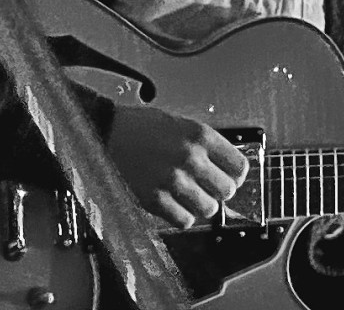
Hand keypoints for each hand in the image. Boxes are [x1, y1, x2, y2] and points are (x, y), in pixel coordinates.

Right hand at [106, 105, 249, 228]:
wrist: (104, 132)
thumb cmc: (139, 126)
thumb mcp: (179, 123)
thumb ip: (204, 144)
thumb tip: (227, 167)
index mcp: (199, 135)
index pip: (239, 166)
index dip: (237, 175)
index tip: (232, 177)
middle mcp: (189, 157)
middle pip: (227, 190)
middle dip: (219, 191)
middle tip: (208, 187)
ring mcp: (172, 180)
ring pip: (209, 209)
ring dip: (202, 205)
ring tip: (190, 197)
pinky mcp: (155, 198)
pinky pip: (185, 220)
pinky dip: (183, 216)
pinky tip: (175, 205)